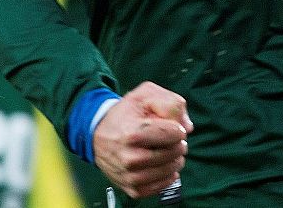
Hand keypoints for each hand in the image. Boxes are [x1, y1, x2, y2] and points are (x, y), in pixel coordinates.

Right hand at [92, 82, 191, 199]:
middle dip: (177, 143)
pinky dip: (167, 175)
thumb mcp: (144, 95)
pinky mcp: (131, 188)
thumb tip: (186, 127)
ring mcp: (130, 176)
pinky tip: (162, 164)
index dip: (177, 128)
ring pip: (170, 170)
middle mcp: (130, 158)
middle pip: (173, 153)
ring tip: (168, 150)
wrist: (96, 135)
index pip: (173, 134)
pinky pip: (161, 186)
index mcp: (133, 134)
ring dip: (175, 159)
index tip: (171, 126)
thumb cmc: (124, 114)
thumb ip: (170, 103)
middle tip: (170, 138)